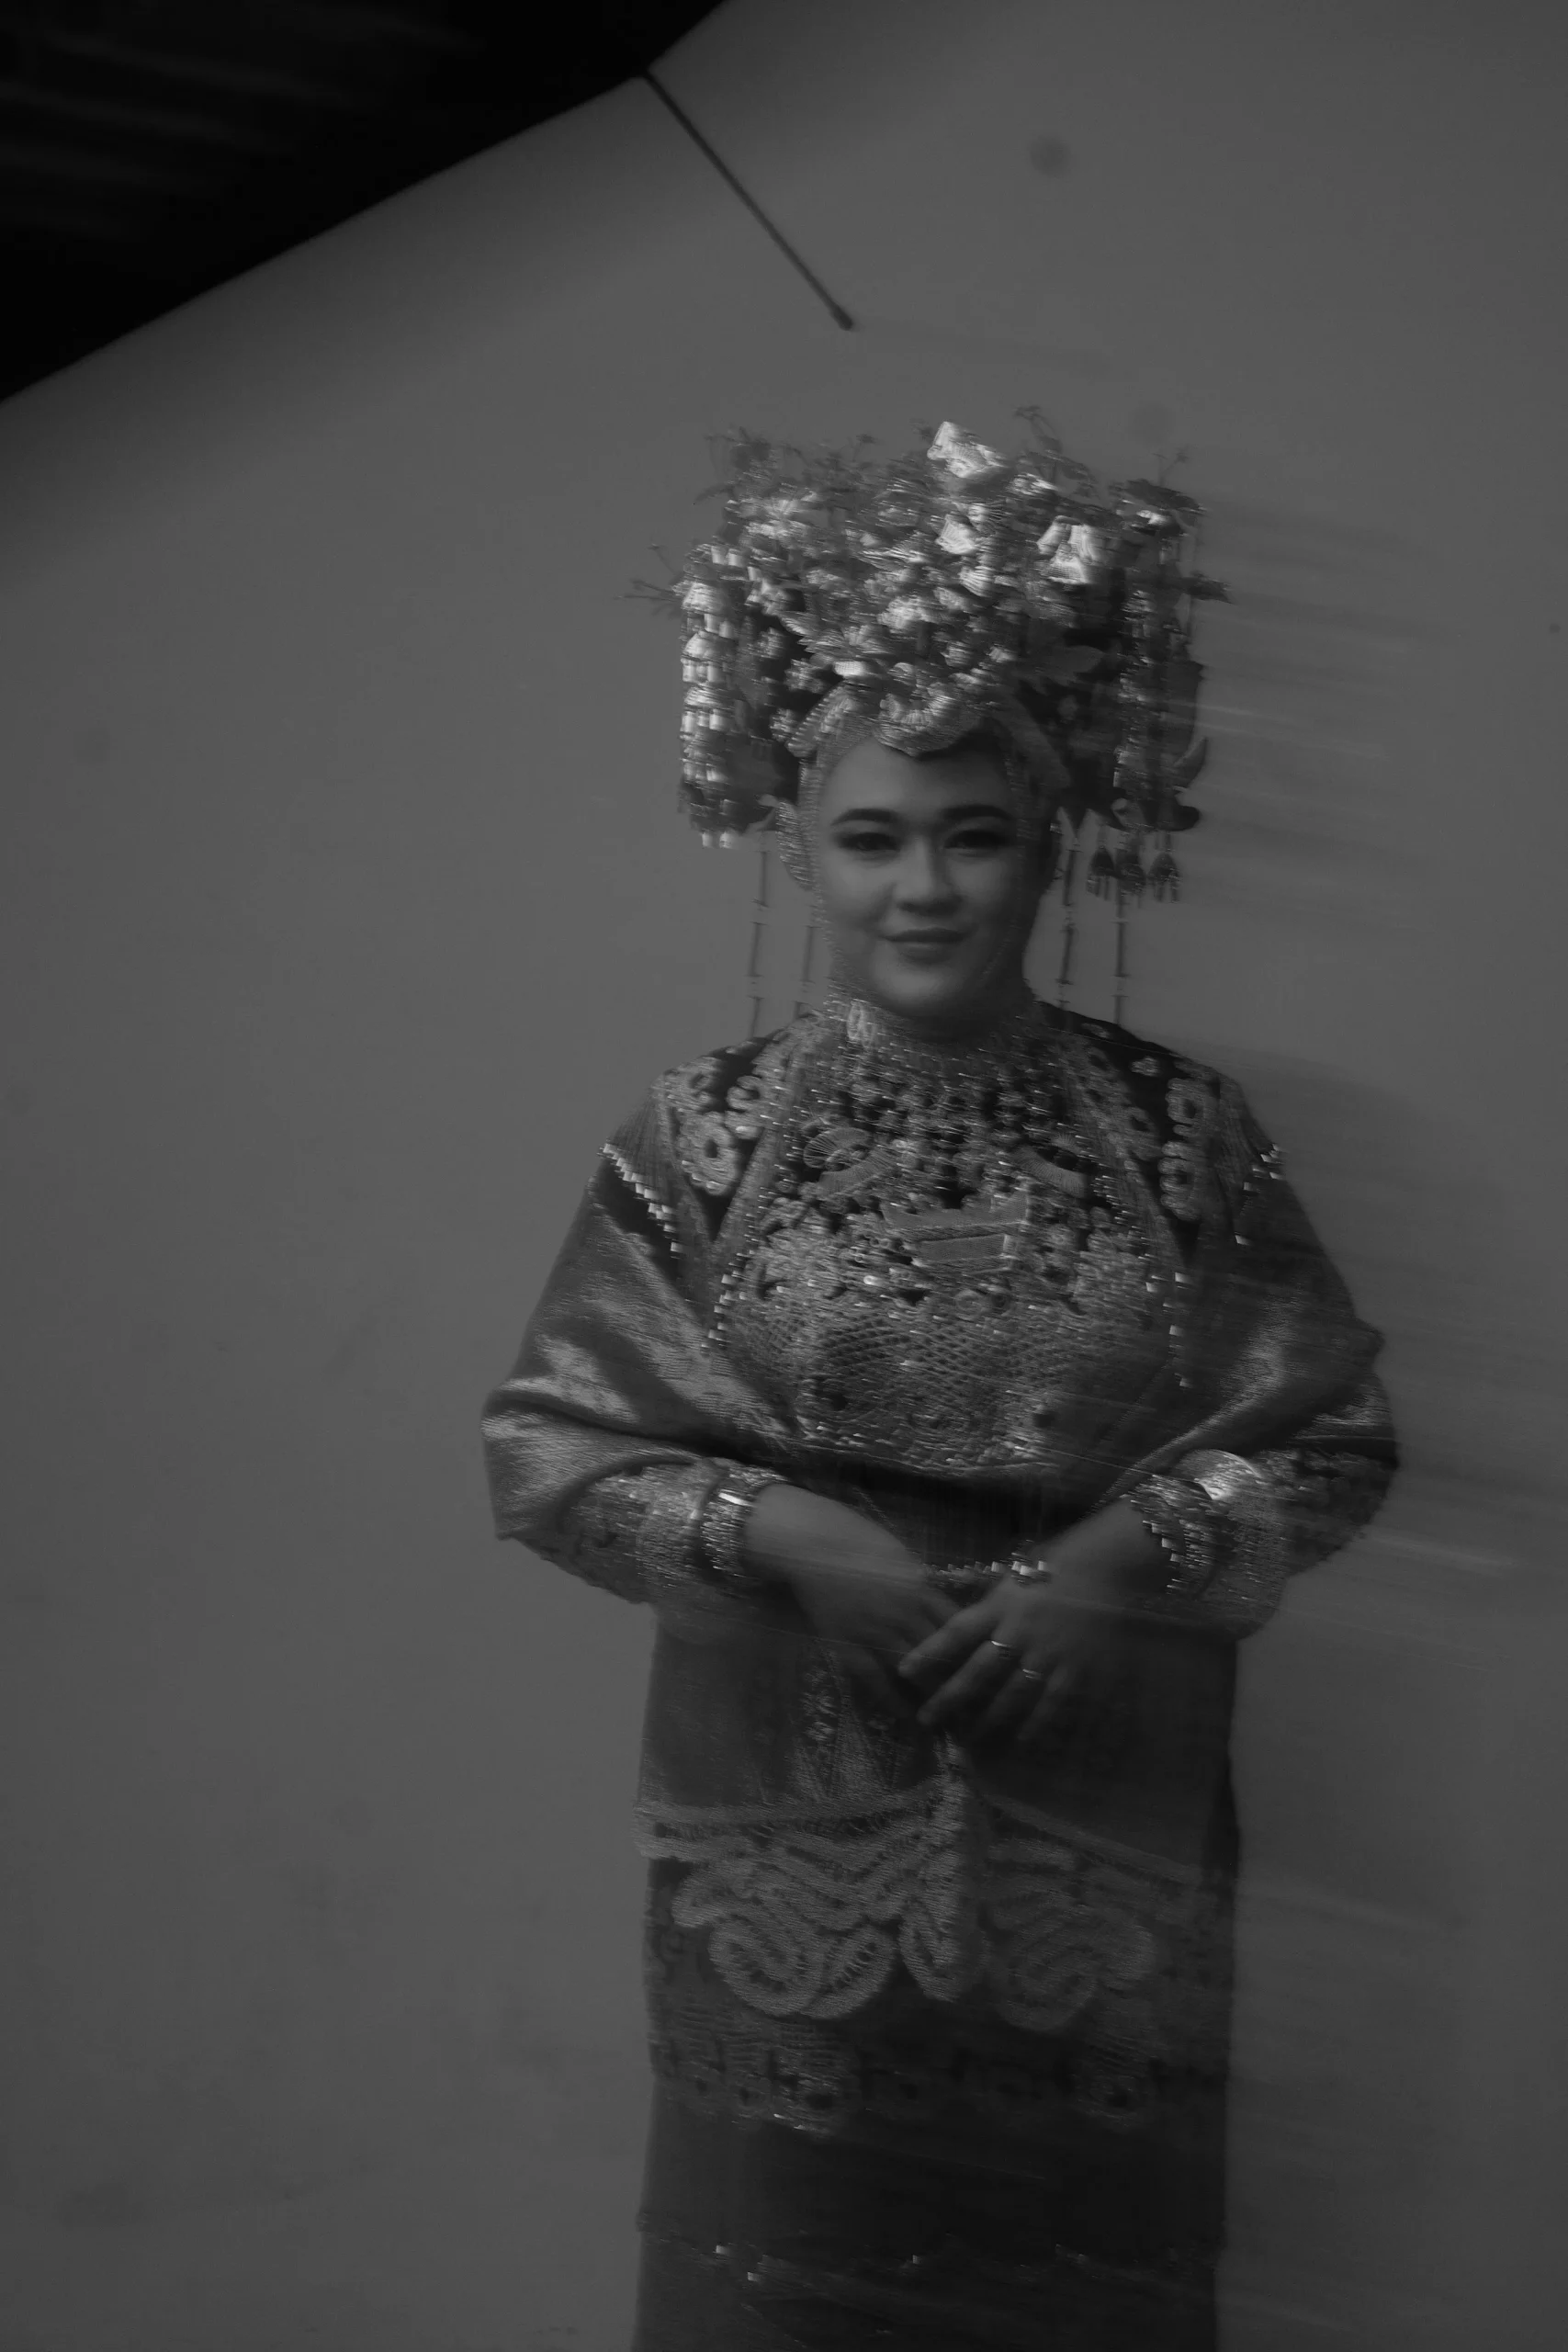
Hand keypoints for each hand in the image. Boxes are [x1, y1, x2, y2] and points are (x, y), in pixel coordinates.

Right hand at [742, 1484, 957, 1715]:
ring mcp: (875, 1632)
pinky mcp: (848, 1646)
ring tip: (952, 1720)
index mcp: (920, 1589)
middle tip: (980, 1707)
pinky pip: (875, 1681)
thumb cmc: (856, 1539)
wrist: (811, 1542)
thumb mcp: (902, 1556)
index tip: (988, 1672)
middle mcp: (904, 1614)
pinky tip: (908, 1717)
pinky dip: (894, 1701)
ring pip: (915, 1673)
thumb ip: (922, 1583)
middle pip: (943, 1656)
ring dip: (935, 1698)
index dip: (976, 1652)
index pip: (960, 1628)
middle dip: (964, 1683)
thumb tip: (940, 1602)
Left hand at [896, 1503, 1169, 1753]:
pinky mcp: (1078, 1667)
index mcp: (1001, 1604)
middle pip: (979, 1670)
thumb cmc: (1051, 1571)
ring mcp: (1050, 1651)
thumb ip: (987, 1610)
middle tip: (927, 1719)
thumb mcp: (1011, 1581)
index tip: (903, 1671)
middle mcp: (1021, 1630)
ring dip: (988, 1718)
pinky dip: (1036, 1722)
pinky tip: (1021, 1738)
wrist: (1105, 1566)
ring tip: (967, 1737)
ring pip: (1013, 1692)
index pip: (957, 1631)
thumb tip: (954, 1636)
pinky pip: (1053, 1701)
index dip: (929, 1651)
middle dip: (950, 1697)